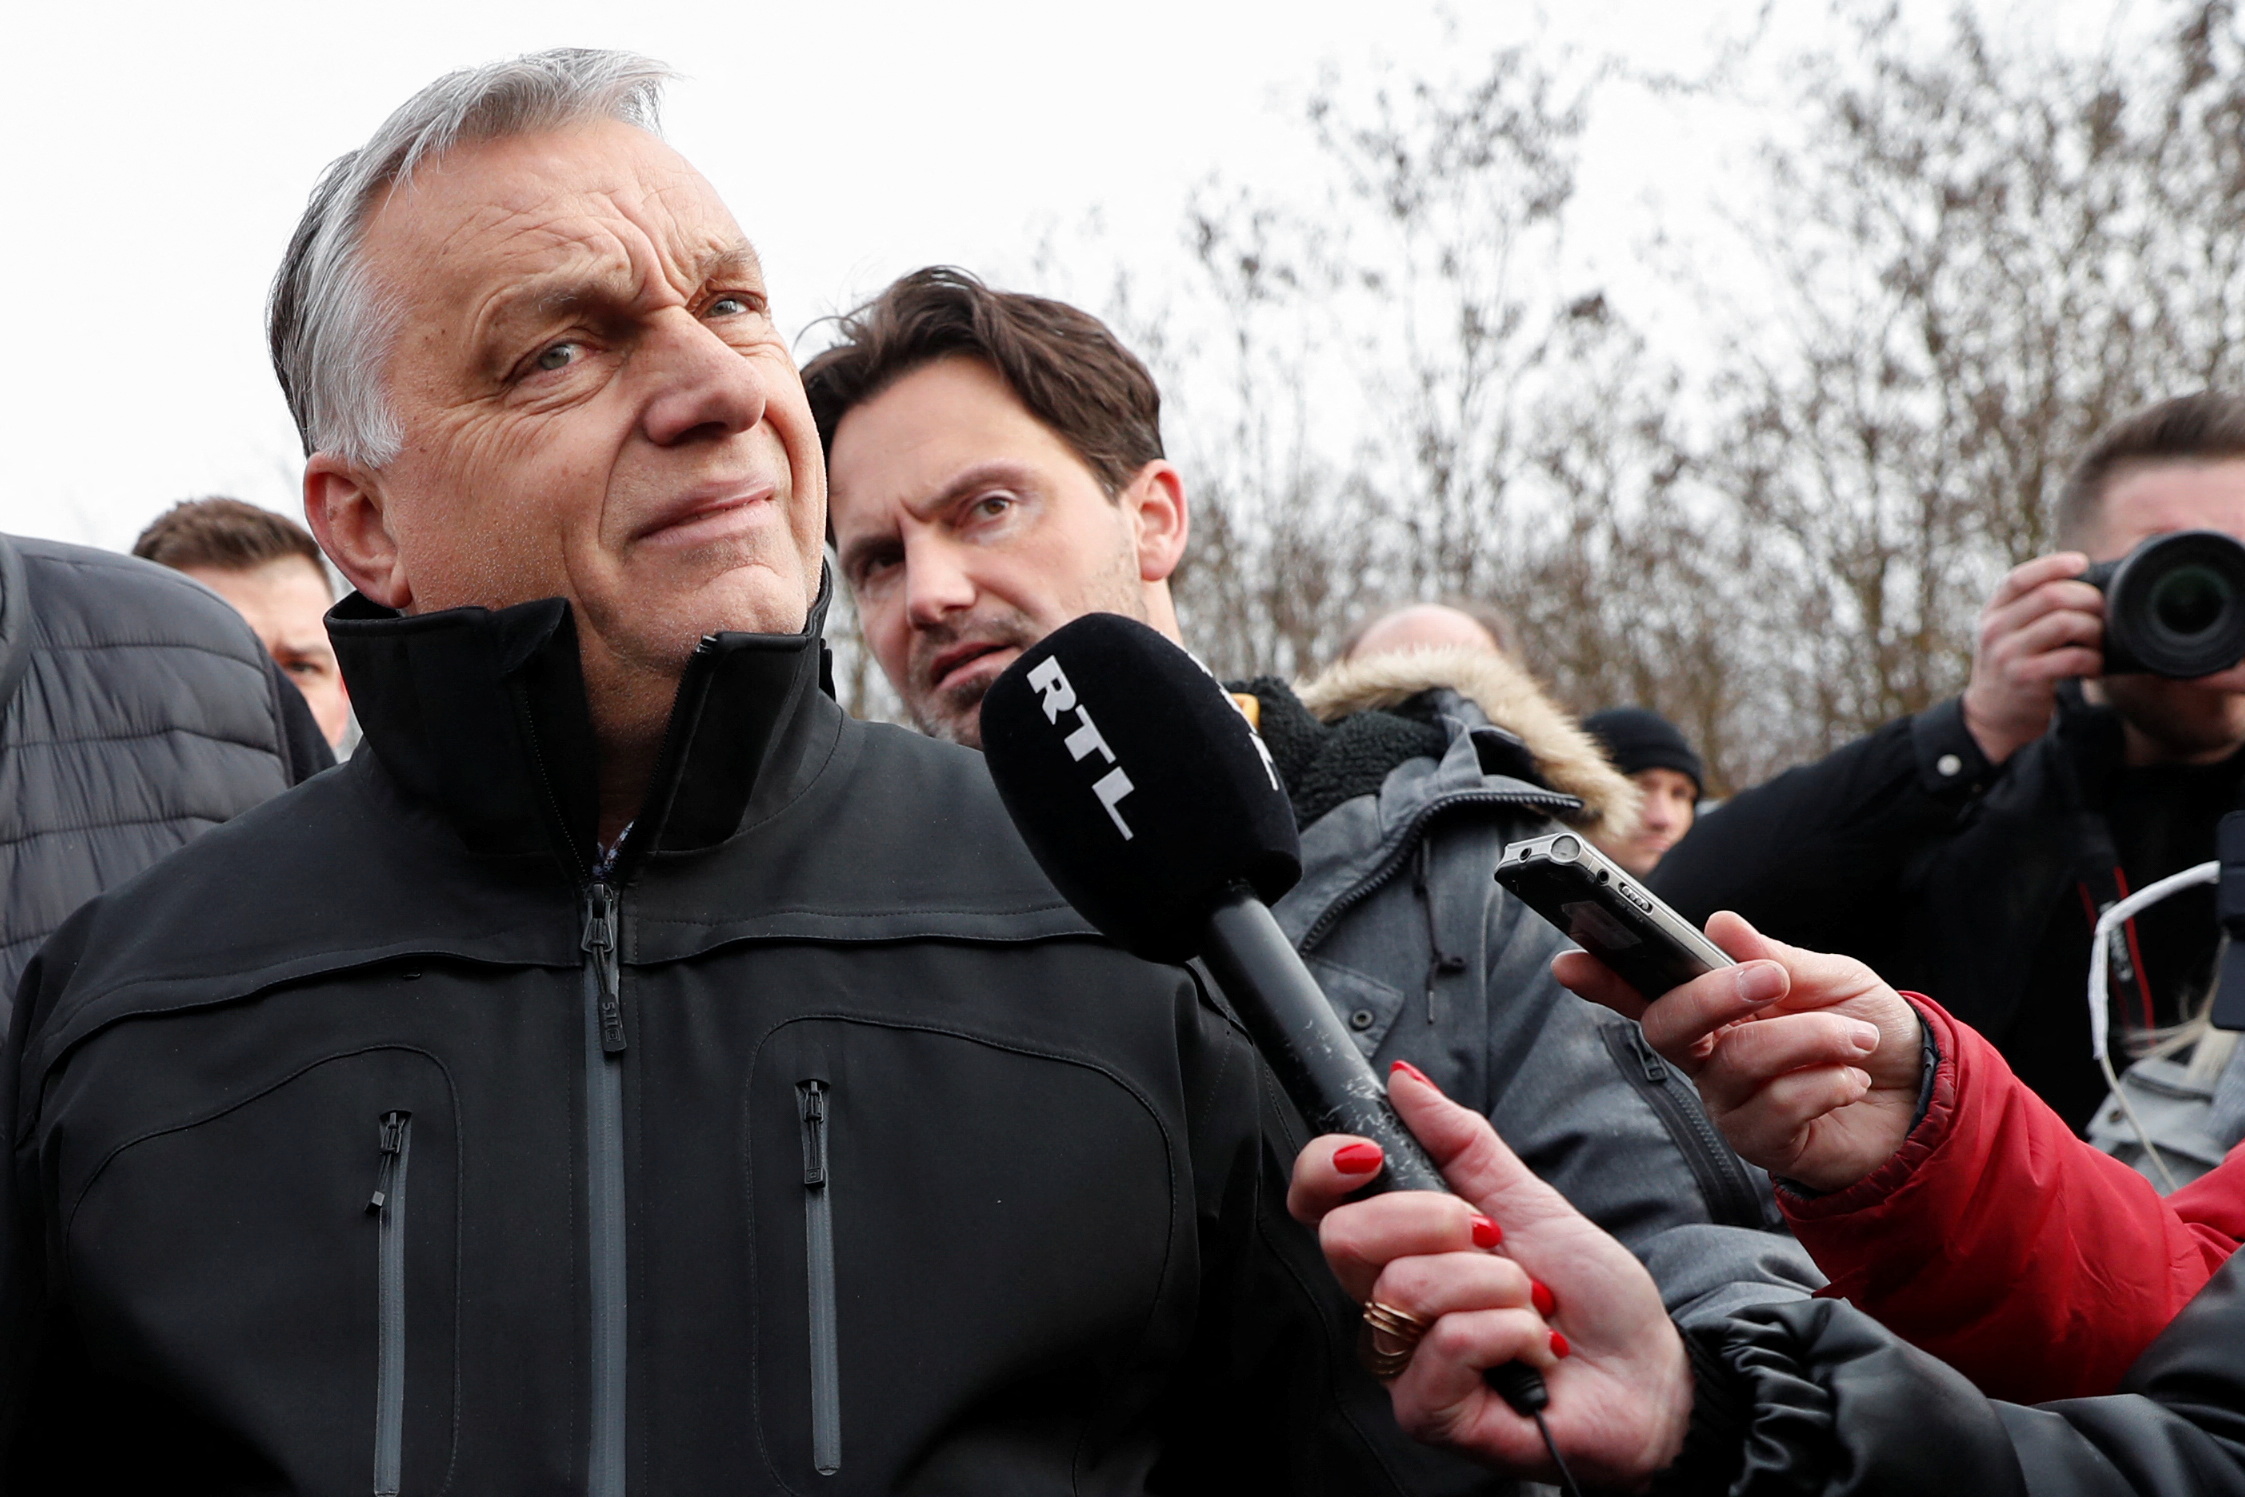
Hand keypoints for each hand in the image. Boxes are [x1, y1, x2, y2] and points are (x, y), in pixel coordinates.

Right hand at [1291, 1065, 1690, 1487]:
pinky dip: (1513, 1333)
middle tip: (1494, 1240)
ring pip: (1408, 1287)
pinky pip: (1451, 1342)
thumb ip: (1459, 1138)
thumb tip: (1404, 1078)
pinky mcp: (1429, 1413)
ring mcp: (1402, 1363)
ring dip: (1498, 1285)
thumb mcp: (1526, 1197)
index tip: (1374, 1154)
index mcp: (1398, 1248)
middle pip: (1345, 1238)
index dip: (1325, 1168)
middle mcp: (1386, 1305)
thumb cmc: (1589, 1295)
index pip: (1317, 1202)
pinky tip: (1535, 1352)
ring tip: (1531, 1306)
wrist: (1647, 1372)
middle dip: (1437, 1220)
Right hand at [1555, 911, 1924, 1191]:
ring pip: (1736, 1063)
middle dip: (1714, 995)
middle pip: (1667, 1027)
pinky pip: (1775, 1109)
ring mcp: (1729, 1103)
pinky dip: (1825, 1083)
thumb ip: (1776, 956)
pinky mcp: (1761, 1144)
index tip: (1570, 961)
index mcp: (1715, 1007)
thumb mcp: (1832, 978)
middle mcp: (1707, 1056)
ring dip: (1810, 1039)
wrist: (1925, 1096)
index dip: (1601, 977)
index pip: (1644, 991)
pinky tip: (1851, 1081)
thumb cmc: (1870, 1030)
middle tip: (1773, 979)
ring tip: (1858, 1038)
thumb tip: (1719, 925)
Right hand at [1961, 551, 2101, 763]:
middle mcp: (1996, 629)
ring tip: (2098, 642)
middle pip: (2052, 595)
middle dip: (2088, 599)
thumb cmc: (2013, 666)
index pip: (2021, 578)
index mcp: (1993, 612)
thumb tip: (2084, 582)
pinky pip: (2071, 658)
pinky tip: (2093, 667)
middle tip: (2102, 613)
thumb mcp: (2008, 633)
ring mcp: (2008, 653)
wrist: (1993, 715)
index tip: (2082, 563)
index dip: (2054, 565)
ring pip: (2065, 623)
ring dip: (2094, 630)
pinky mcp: (2024, 678)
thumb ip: (2031, 608)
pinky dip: (2093, 660)